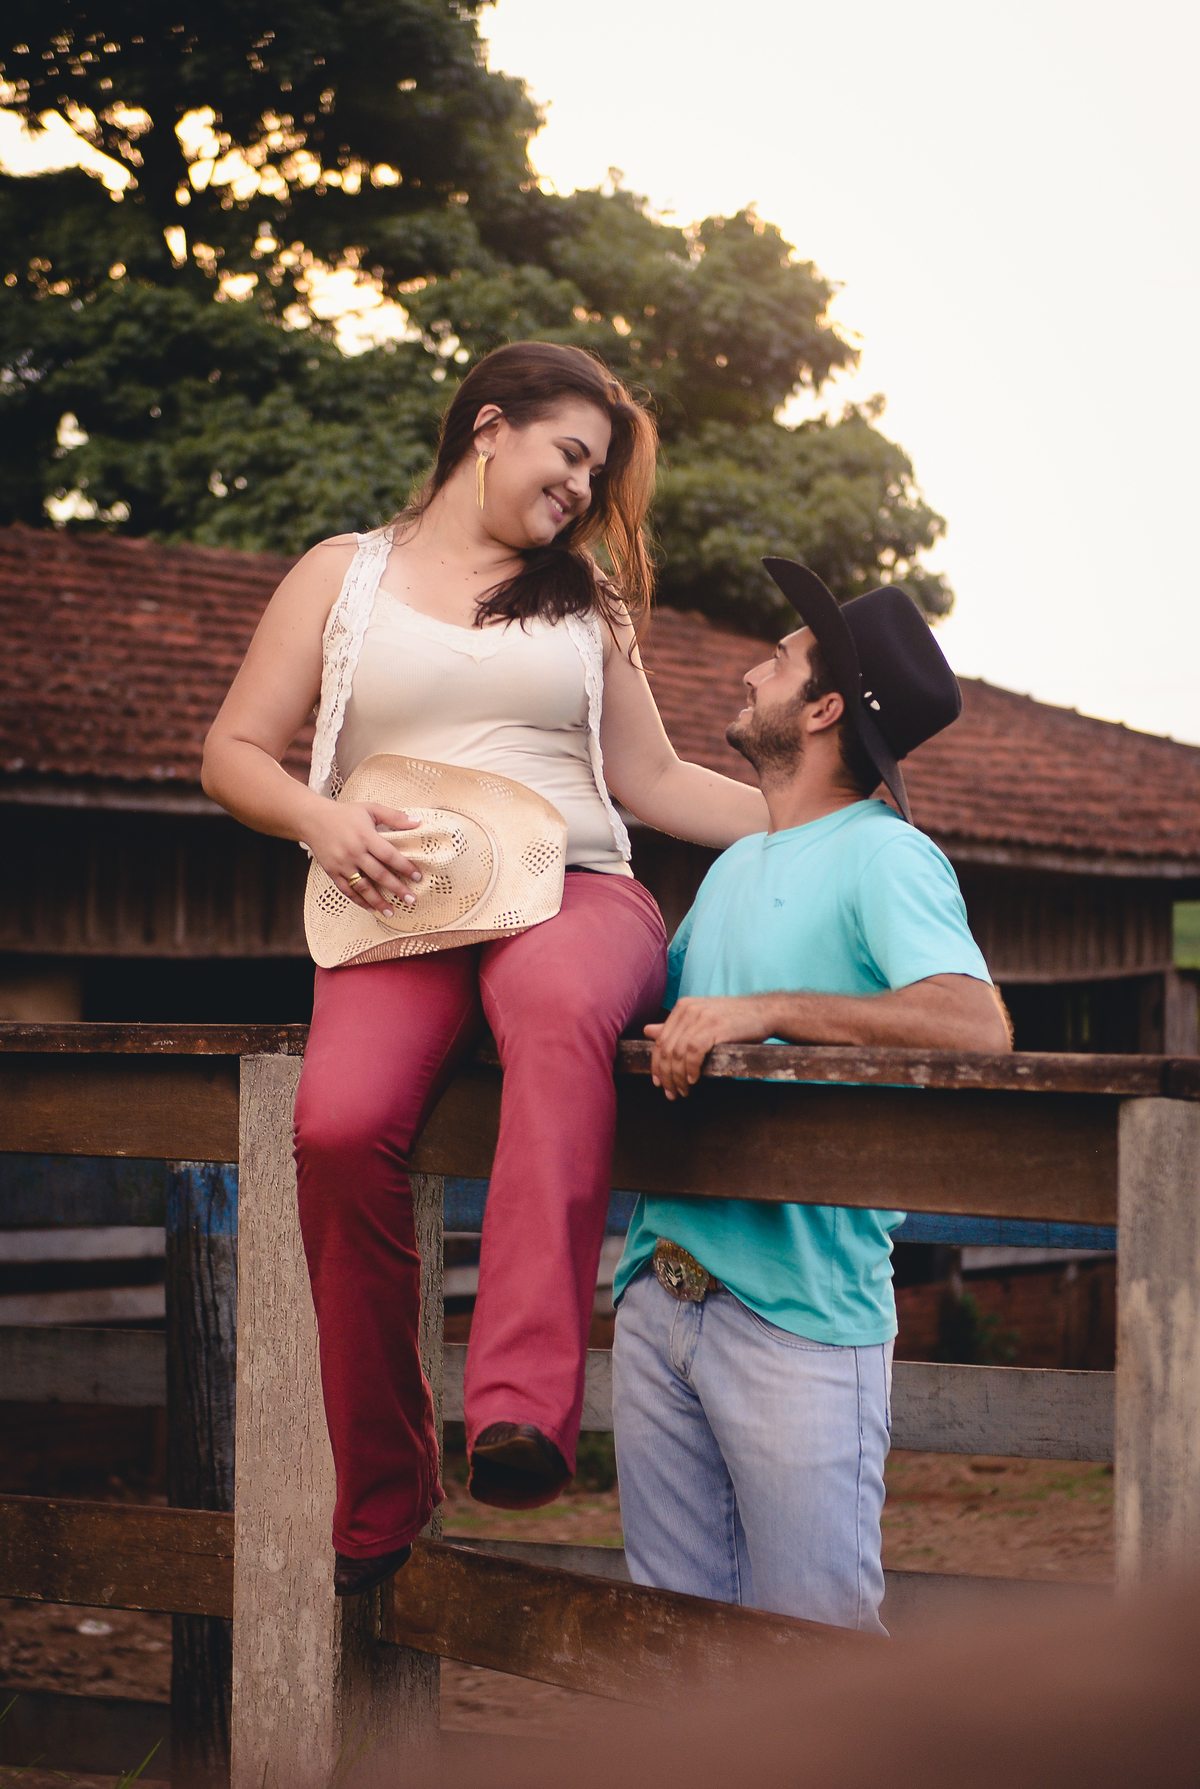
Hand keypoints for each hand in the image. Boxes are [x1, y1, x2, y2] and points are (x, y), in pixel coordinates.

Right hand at [304, 801, 421, 915]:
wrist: (313, 819)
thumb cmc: (345, 814)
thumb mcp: (370, 809)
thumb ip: (394, 816)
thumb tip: (418, 823)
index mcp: (366, 836)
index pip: (389, 855)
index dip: (405, 867)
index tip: (418, 877)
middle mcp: (354, 852)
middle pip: (379, 874)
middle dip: (396, 888)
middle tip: (411, 899)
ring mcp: (342, 864)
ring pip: (363, 887)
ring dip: (378, 901)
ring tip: (392, 912)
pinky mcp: (332, 872)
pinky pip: (347, 890)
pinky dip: (359, 901)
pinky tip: (371, 909)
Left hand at [645, 995, 777, 1099]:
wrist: (764, 1012)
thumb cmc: (733, 1019)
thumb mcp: (701, 1020)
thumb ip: (675, 1027)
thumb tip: (647, 1031)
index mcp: (682, 1007)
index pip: (660, 1040)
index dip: (656, 1064)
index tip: (658, 1083)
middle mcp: (689, 1009)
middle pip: (667, 1048)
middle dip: (666, 1075)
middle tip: (670, 1093)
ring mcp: (702, 1017)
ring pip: (678, 1053)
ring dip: (678, 1077)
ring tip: (683, 1091)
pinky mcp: (716, 1026)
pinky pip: (694, 1051)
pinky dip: (691, 1068)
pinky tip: (693, 1079)